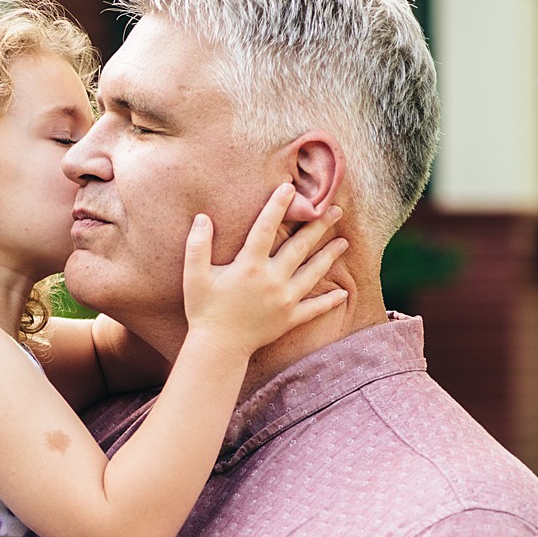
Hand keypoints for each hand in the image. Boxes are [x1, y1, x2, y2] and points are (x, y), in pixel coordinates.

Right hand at [181, 184, 347, 355]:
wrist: (218, 348)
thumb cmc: (204, 310)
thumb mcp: (194, 276)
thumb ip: (197, 245)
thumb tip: (202, 217)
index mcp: (249, 266)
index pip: (265, 229)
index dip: (277, 206)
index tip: (289, 188)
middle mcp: (272, 279)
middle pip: (300, 247)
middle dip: (318, 226)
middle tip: (335, 210)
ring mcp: (285, 300)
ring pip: (313, 273)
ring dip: (329, 256)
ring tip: (344, 242)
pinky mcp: (290, 318)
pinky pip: (314, 308)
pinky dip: (330, 301)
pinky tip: (343, 293)